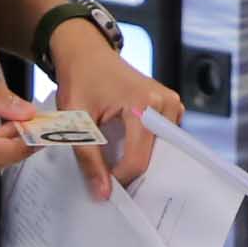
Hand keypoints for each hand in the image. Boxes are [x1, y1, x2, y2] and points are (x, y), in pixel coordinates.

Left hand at [47, 27, 186, 197]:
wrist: (86, 52)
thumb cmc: (79, 80)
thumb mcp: (76, 121)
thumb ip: (89, 158)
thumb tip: (103, 194)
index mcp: (143, 104)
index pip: (138, 159)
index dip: (119, 179)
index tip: (102, 186)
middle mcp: (165, 103)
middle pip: (152, 157)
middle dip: (129, 171)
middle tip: (107, 178)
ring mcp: (172, 104)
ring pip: (158, 151)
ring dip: (137, 160)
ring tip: (115, 161)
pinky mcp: (171, 106)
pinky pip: (161, 139)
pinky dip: (144, 149)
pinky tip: (125, 148)